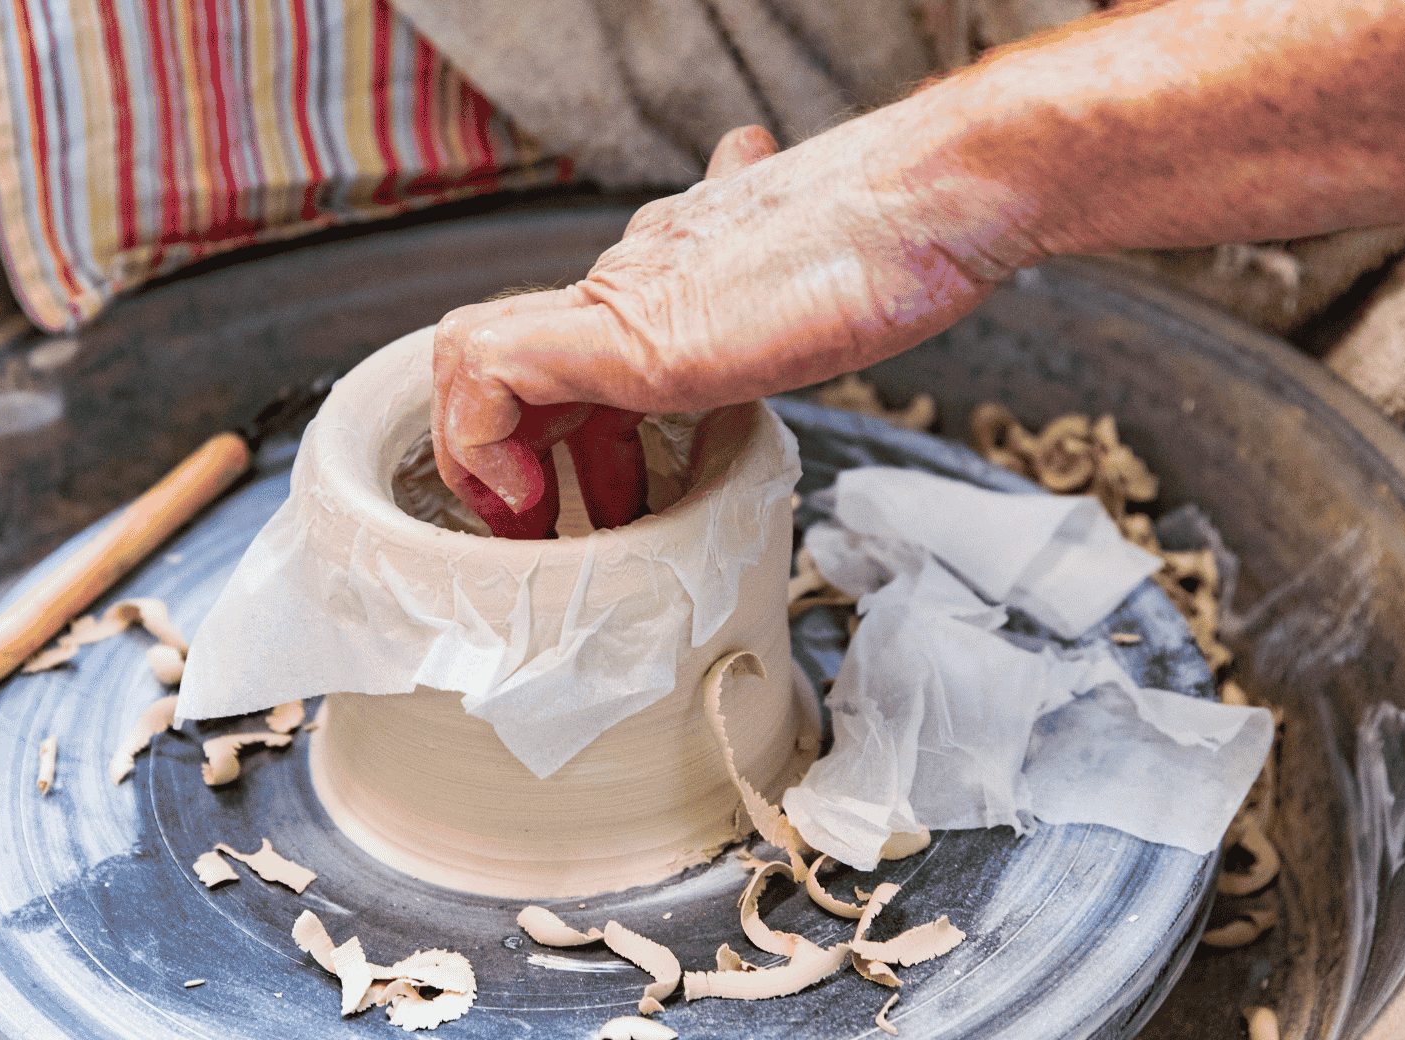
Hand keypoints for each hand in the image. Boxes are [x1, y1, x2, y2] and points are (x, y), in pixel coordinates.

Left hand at [432, 102, 1046, 517]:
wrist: (930, 206)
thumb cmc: (893, 252)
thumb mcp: (810, 289)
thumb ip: (766, 288)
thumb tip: (766, 223)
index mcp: (663, 280)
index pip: (559, 346)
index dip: (540, 429)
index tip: (575, 503)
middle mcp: (627, 278)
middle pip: (503, 354)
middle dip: (496, 457)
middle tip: (532, 531)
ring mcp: (621, 300)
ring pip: (475, 355)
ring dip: (477, 457)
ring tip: (524, 524)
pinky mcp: (627, 331)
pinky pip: (497, 368)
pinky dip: (484, 439)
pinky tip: (536, 493)